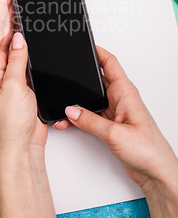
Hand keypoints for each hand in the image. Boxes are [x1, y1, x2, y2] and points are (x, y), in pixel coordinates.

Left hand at [0, 0, 47, 154]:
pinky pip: (23, 49)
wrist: (22, 142)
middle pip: (3, 28)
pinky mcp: (21, 75)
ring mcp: (9, 68)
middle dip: (9, 6)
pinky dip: (27, 36)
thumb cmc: (12, 122)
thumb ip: (16, 60)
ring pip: (13, 36)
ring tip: (23, 1)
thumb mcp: (14, 87)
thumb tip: (18, 37)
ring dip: (17, 19)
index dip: (1, 5)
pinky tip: (30, 29)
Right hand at [54, 46, 177, 188]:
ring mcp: (115, 112)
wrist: (156, 172)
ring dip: (76, 102)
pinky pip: (90, 115)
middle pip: (96, 80)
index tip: (82, 45)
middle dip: (80, 77)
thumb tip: (70, 109)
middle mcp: (120, 99)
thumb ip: (89, 121)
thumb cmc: (149, 150)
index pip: (109, 63)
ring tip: (61, 104)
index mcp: (126, 93)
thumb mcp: (114, 133)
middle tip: (65, 74)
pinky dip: (78, 117)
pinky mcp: (110, 125)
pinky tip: (68, 121)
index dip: (96, 51)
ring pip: (90, 99)